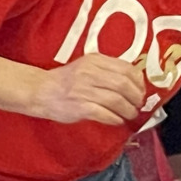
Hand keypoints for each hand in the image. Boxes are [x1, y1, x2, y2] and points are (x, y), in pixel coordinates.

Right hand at [29, 53, 144, 125]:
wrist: (39, 90)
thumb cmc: (67, 80)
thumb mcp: (87, 66)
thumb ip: (107, 70)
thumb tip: (135, 83)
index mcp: (95, 60)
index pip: (126, 68)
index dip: (138, 81)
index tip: (141, 90)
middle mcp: (90, 73)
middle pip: (124, 85)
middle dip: (136, 97)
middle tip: (138, 104)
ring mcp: (84, 90)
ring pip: (116, 100)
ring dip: (128, 110)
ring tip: (131, 114)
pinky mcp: (79, 107)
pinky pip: (104, 114)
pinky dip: (115, 118)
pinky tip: (118, 120)